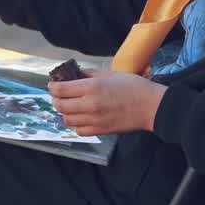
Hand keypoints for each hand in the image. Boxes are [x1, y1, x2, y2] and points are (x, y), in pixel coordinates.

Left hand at [49, 70, 166, 136]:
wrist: (151, 107)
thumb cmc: (133, 86)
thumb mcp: (110, 74)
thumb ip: (89, 74)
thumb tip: (74, 74)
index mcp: (91, 87)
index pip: (61, 89)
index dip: (53, 87)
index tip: (53, 85)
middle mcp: (90, 104)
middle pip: (60, 105)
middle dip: (56, 99)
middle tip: (60, 95)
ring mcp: (94, 120)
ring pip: (67, 119)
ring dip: (65, 112)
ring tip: (70, 106)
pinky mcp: (100, 131)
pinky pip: (79, 130)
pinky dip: (76, 124)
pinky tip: (81, 117)